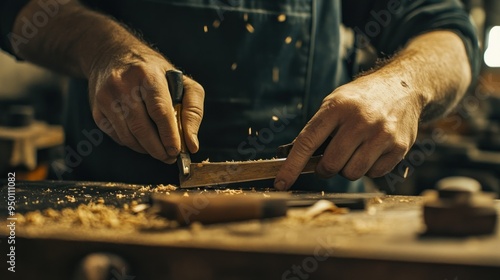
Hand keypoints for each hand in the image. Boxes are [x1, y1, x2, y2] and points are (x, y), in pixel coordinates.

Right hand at [88, 47, 203, 163]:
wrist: (110, 54)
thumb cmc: (153, 71)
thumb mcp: (180, 80)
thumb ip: (193, 109)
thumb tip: (191, 144)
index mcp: (147, 75)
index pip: (160, 112)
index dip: (169, 135)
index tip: (178, 151)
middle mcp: (123, 85)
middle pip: (142, 128)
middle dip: (159, 149)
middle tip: (170, 157)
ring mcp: (106, 97)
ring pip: (128, 137)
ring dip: (146, 149)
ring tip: (159, 151)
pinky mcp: (97, 109)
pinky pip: (117, 136)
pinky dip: (132, 144)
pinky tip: (142, 140)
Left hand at [274, 75, 421, 189]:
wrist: (403, 86)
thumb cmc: (360, 99)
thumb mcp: (335, 103)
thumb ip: (318, 129)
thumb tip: (296, 161)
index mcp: (337, 107)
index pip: (307, 142)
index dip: (292, 166)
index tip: (281, 183)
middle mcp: (359, 120)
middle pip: (331, 165)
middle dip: (325, 169)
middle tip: (328, 162)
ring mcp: (382, 134)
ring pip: (352, 173)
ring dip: (347, 170)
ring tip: (353, 152)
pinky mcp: (399, 146)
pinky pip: (374, 174)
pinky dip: (369, 169)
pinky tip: (372, 152)